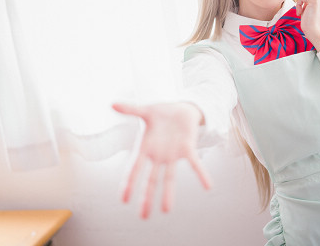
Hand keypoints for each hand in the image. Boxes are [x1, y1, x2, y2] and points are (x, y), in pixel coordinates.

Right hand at [112, 102, 211, 218]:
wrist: (180, 109)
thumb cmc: (160, 113)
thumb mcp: (145, 110)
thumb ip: (130, 109)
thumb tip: (111, 103)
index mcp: (145, 148)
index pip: (134, 169)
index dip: (129, 183)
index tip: (124, 199)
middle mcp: (158, 156)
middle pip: (151, 180)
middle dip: (146, 197)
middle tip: (143, 216)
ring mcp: (172, 155)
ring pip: (169, 177)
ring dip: (168, 193)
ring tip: (166, 209)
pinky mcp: (188, 149)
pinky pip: (195, 164)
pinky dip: (201, 174)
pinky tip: (208, 185)